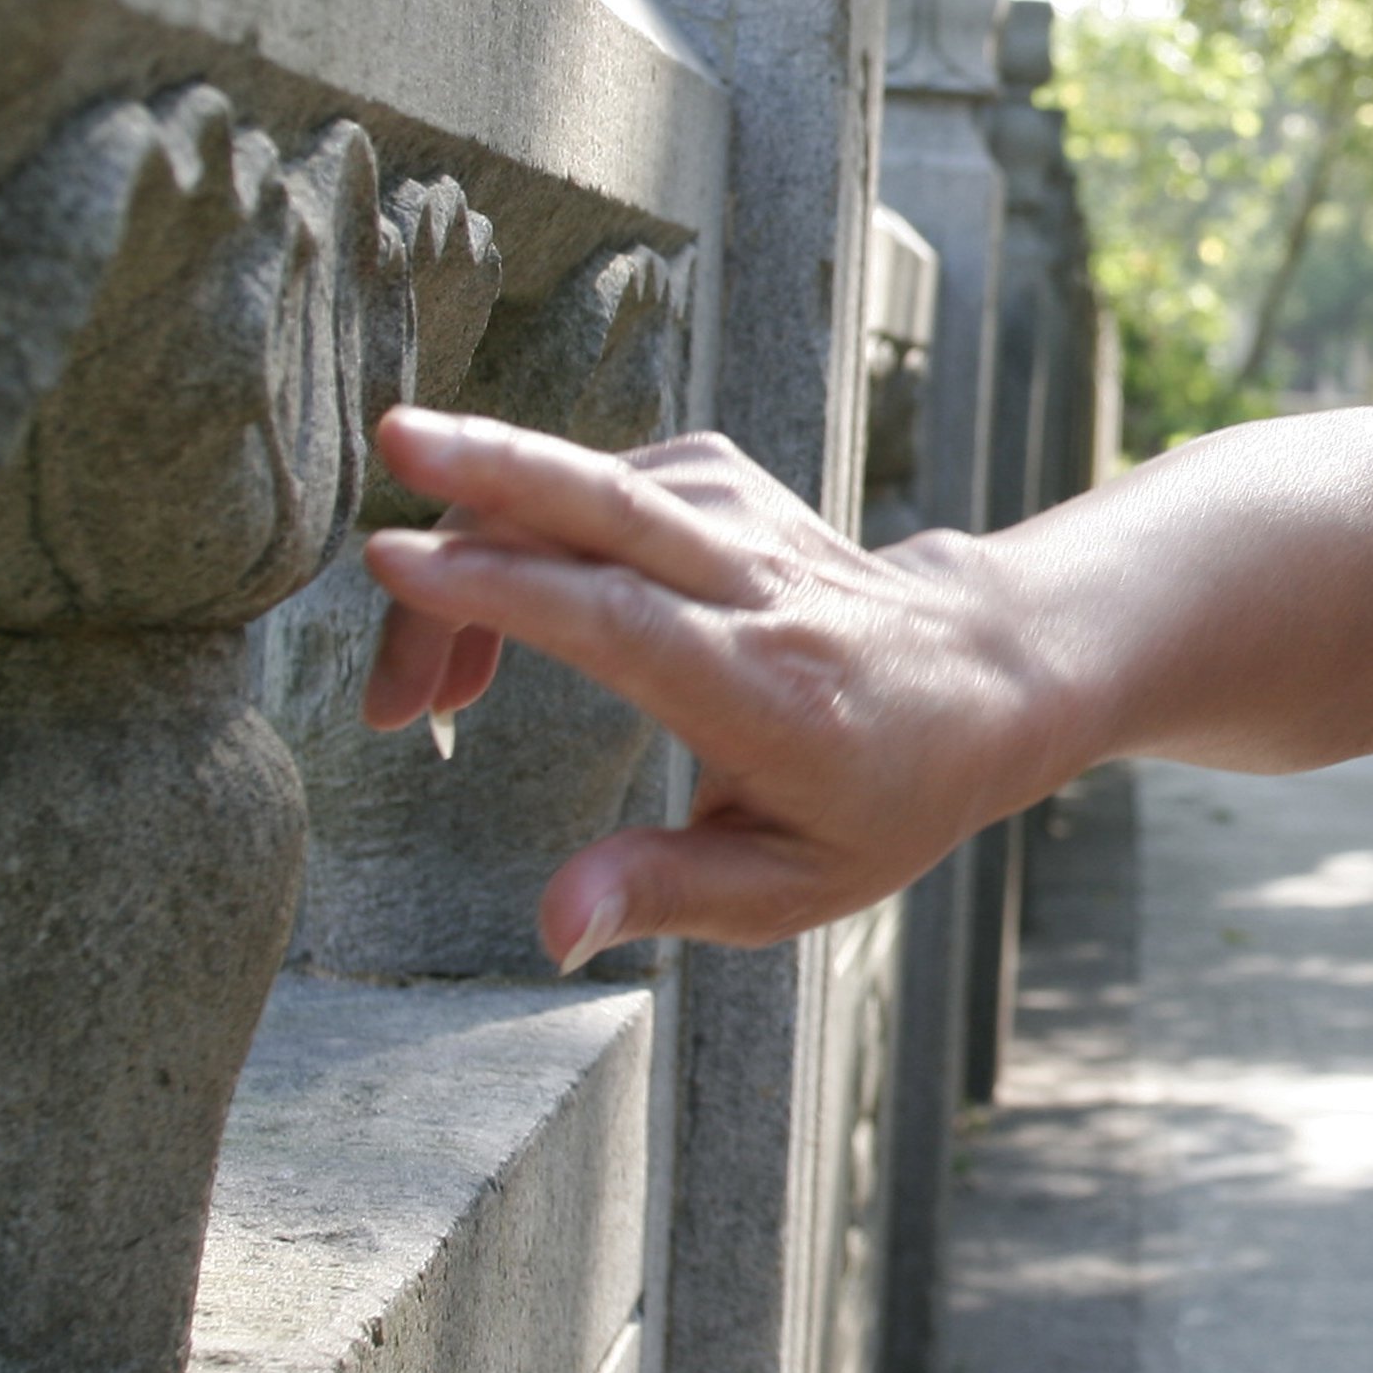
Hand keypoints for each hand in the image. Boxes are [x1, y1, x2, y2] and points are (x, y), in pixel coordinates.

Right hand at [361, 407, 1049, 966]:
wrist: (986, 678)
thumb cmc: (884, 796)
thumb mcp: (790, 887)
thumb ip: (662, 896)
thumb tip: (551, 931)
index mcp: (766, 686)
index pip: (618, 617)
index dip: (502, 587)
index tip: (397, 564)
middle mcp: (754, 584)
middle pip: (607, 503)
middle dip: (489, 465)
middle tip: (387, 440)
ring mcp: (743, 516)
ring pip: (588, 486)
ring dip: (477, 542)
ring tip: (419, 692)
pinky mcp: (723, 480)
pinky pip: (601, 480)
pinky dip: (523, 522)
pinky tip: (493, 606)